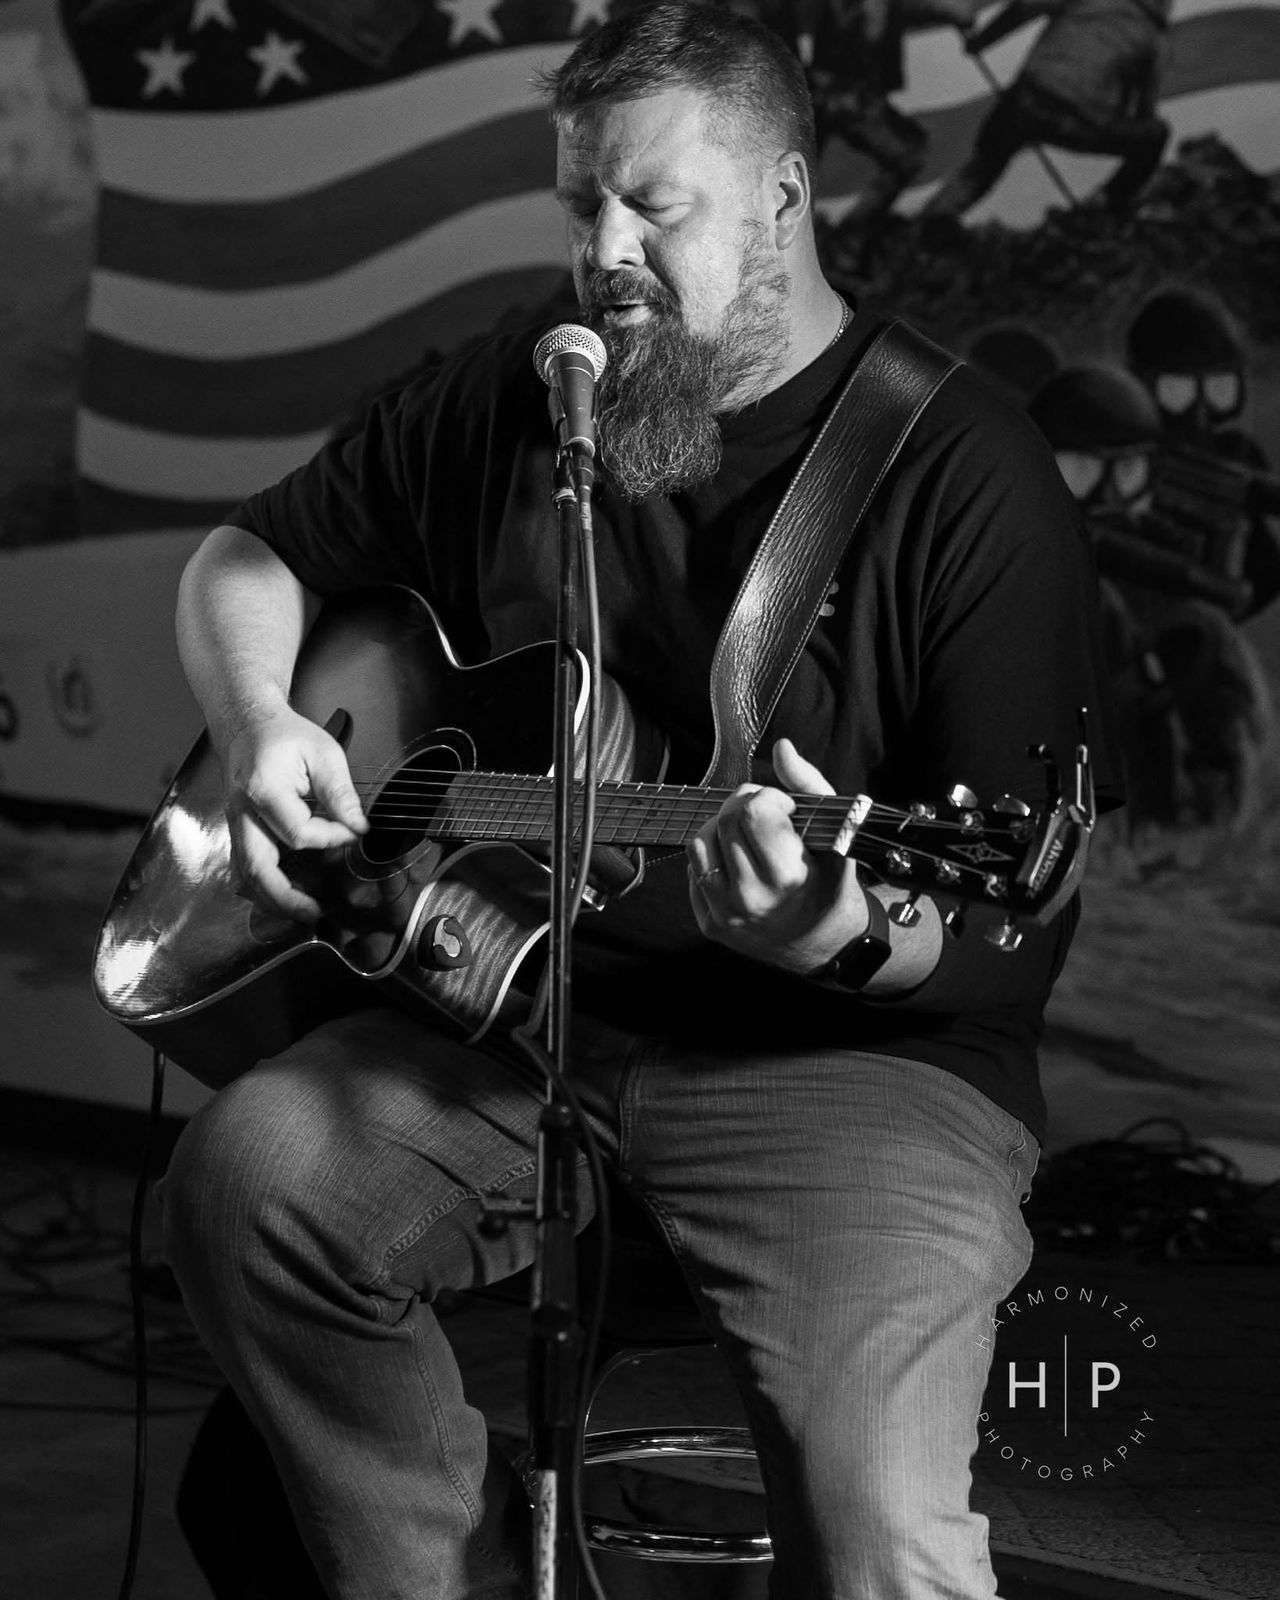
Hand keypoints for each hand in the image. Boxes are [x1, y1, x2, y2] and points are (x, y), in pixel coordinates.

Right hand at [221, 705, 367, 921]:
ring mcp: (235, 825)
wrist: (248, 726)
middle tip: (316, 913)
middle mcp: (241, 812)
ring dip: (272, 900)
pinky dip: (263, 888)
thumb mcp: (323, 752)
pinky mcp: (238, 832)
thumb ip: (340, 792)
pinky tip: (286, 896)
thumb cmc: (285, 736)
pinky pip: (244, 869)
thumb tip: (358, 827)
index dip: (331, 837)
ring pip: (244, 875)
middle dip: (285, 897)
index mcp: (262, 788)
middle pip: (256, 868)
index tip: (354, 831)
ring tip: (304, 913)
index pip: (298, 833)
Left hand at [686, 737, 869, 972]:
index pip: (752, 812)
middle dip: (745, 805)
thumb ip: (809, 785)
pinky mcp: (710, 923)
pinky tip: (737, 862)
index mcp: (787, 876)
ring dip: (722, 828)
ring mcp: (726, 914)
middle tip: (767, 816)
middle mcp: (752, 898)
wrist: (821, 941)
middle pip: (726, 820)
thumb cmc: (829, 883)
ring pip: (700, 842)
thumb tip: (781, 749)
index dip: (768, 798)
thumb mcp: (835, 834)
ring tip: (749, 838)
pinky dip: (712, 857)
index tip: (784, 807)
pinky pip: (693, 870)